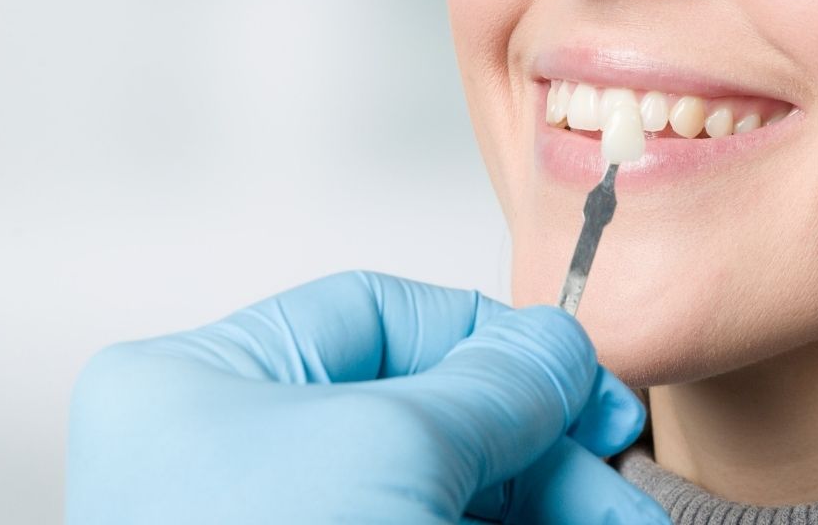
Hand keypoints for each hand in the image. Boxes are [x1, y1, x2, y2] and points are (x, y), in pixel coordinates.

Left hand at [65, 270, 667, 523]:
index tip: (577, 378)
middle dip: (539, 447)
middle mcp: (233, 455)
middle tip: (618, 479)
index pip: (374, 314)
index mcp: (200, 384)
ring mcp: (283, 524)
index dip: (491, 339)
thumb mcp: (392, 451)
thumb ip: (489, 385)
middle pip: (425, 413)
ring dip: (543, 506)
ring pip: (439, 490)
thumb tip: (553, 345)